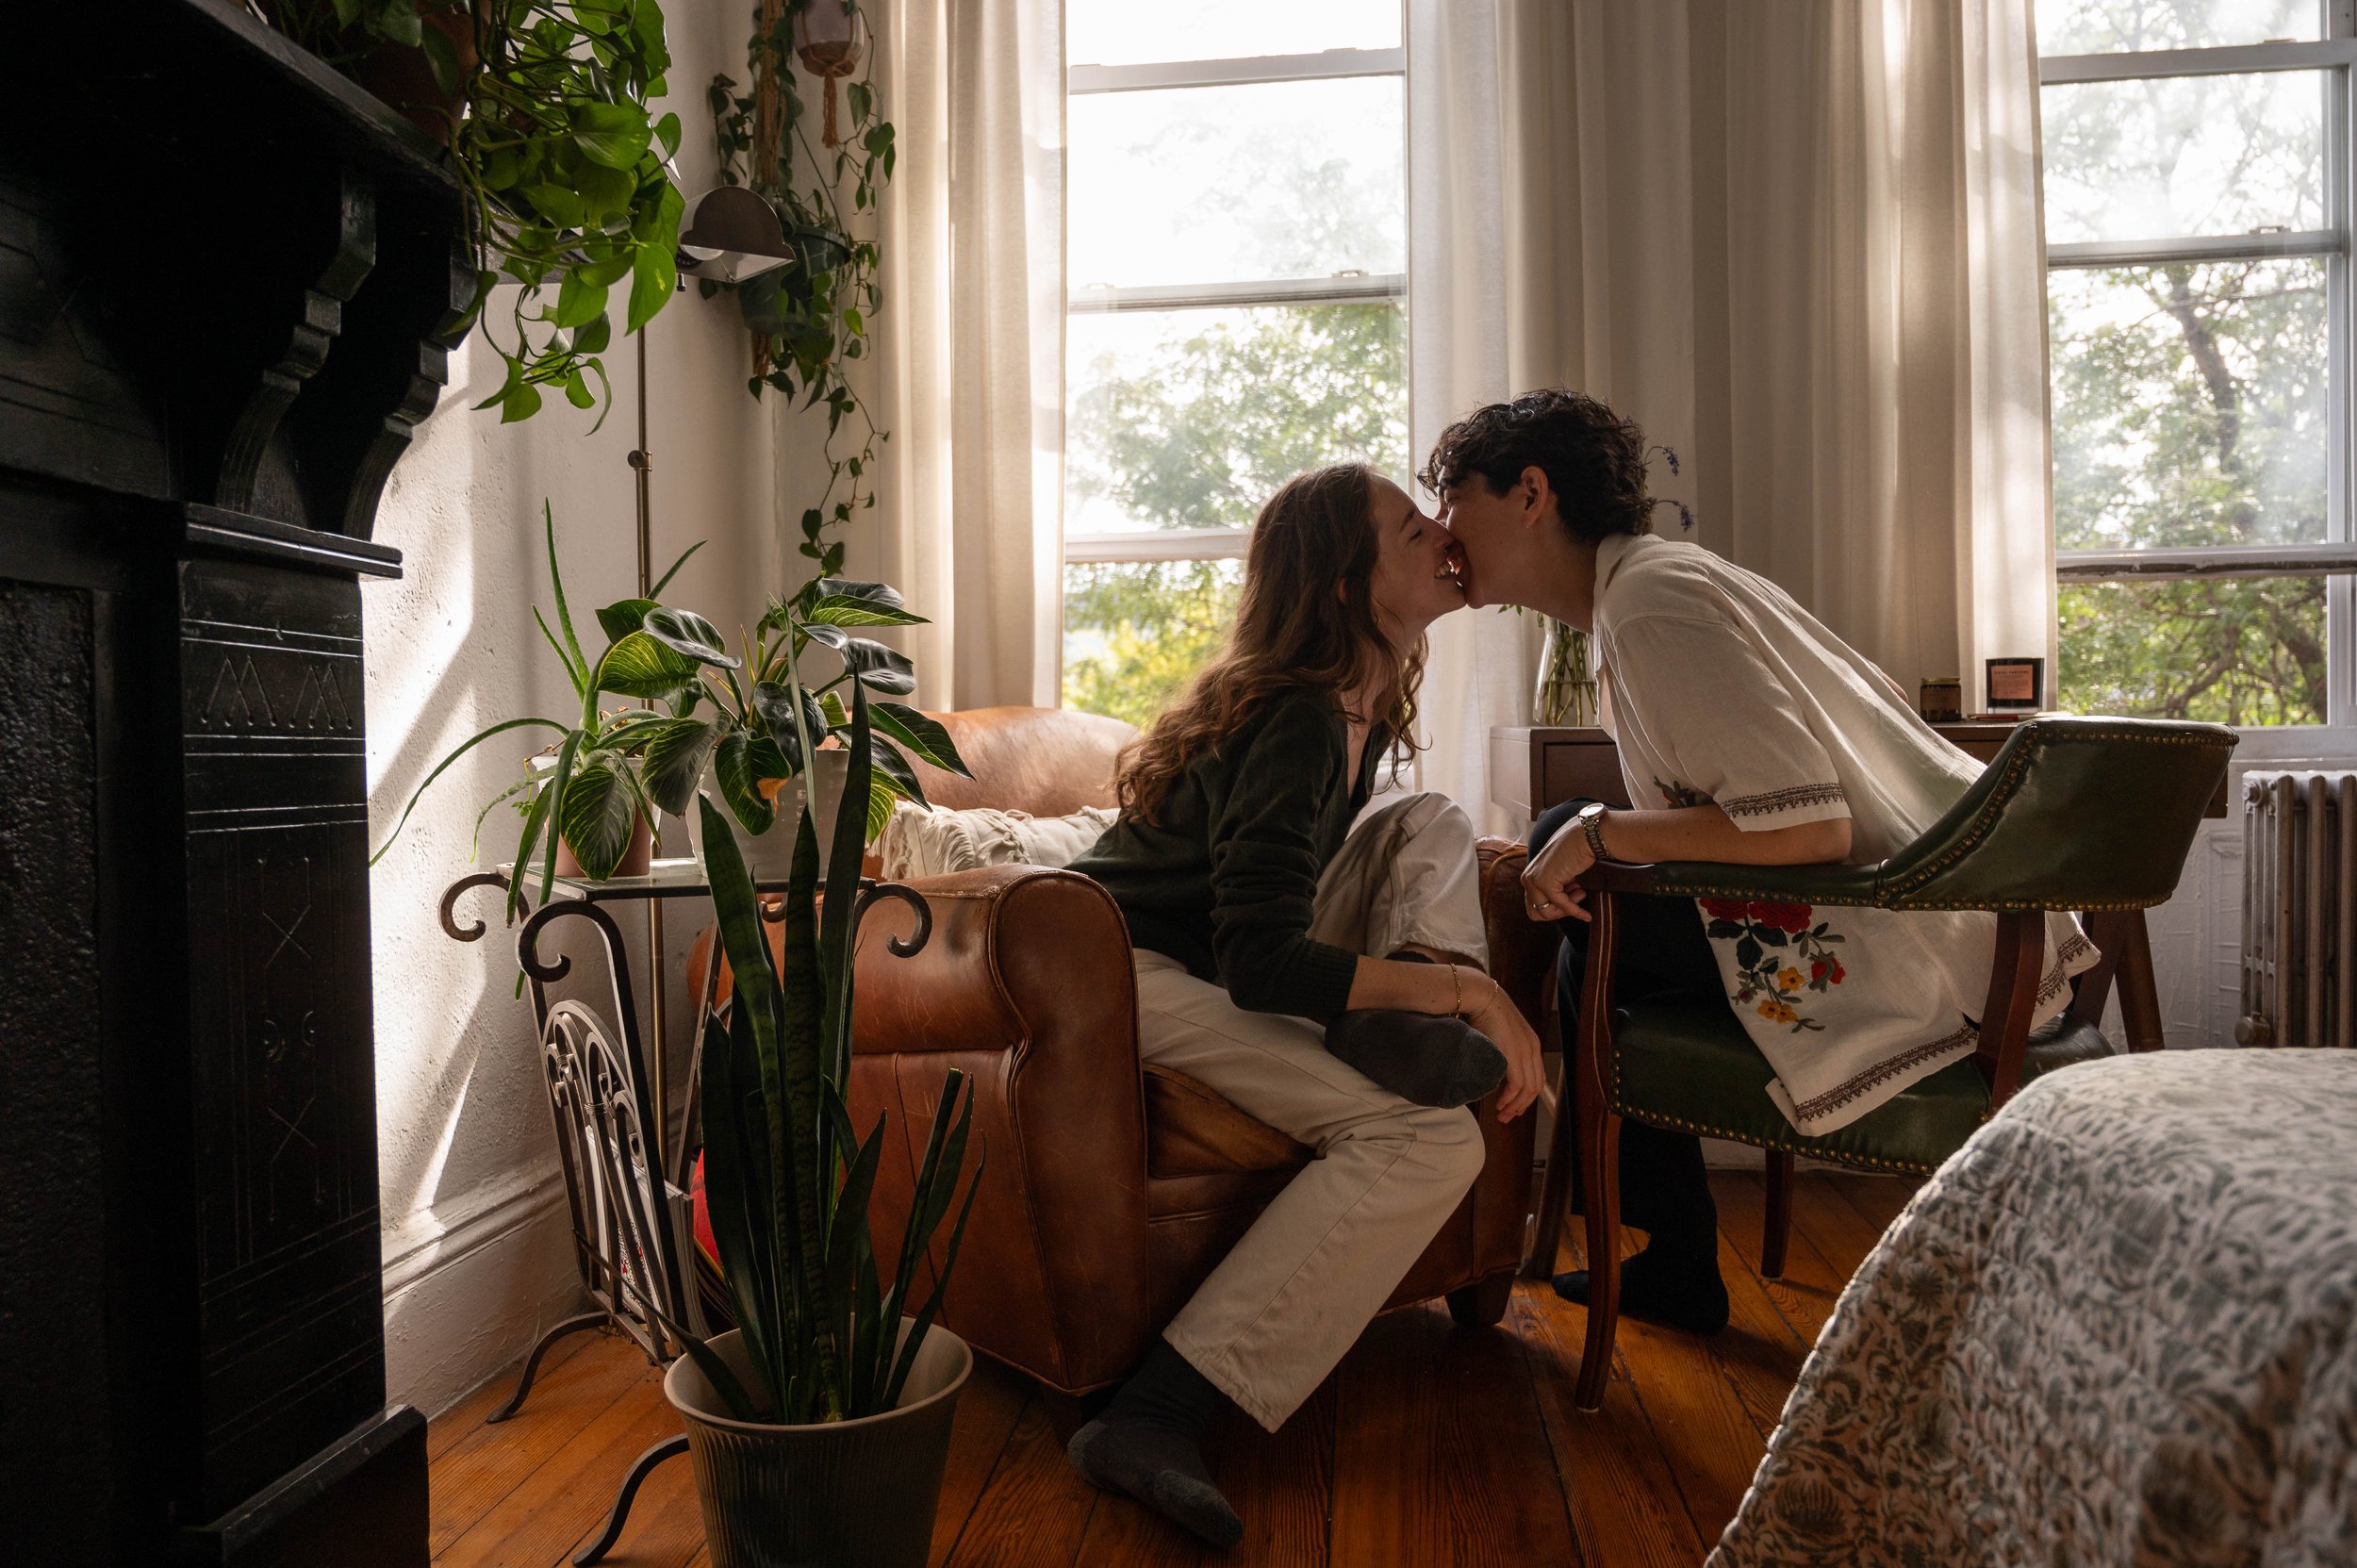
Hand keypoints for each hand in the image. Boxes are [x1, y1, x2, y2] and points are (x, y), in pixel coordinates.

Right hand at [1466, 976, 1543, 1121]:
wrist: (1481, 997)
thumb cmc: (1483, 1011)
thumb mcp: (1498, 1032)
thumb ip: (1501, 1049)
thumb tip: (1493, 1064)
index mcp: (1532, 1044)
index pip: (1536, 1076)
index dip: (1527, 1095)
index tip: (1515, 1106)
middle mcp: (1533, 1049)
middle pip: (1535, 1086)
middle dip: (1522, 1105)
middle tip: (1509, 1117)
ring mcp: (1526, 1053)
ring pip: (1528, 1089)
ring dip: (1516, 1106)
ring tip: (1503, 1115)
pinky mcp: (1515, 1056)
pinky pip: (1518, 1086)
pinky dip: (1510, 1099)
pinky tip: (1500, 1105)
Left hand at [1521, 818, 1595, 923]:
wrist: (1585, 836)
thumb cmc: (1577, 852)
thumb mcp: (1561, 873)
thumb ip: (1555, 888)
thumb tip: (1559, 910)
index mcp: (1529, 875)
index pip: (1535, 905)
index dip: (1554, 908)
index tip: (1572, 899)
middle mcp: (1526, 878)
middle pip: (1536, 912)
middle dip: (1558, 912)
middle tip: (1576, 899)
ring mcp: (1533, 880)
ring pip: (1546, 913)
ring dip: (1567, 910)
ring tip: (1582, 893)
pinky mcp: (1544, 882)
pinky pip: (1561, 906)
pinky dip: (1575, 912)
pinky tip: (1587, 915)